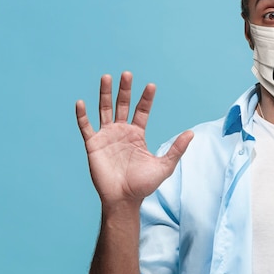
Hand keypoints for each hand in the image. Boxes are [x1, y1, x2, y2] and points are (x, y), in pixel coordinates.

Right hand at [76, 72, 193, 206]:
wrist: (124, 199)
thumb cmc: (143, 185)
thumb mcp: (164, 165)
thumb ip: (177, 149)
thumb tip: (192, 133)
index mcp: (137, 134)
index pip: (141, 110)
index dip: (146, 98)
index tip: (151, 85)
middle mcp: (121, 132)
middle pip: (122, 105)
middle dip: (125, 90)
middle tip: (127, 74)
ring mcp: (107, 136)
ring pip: (104, 110)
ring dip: (105, 94)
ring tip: (107, 77)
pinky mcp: (93, 145)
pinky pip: (86, 127)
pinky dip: (82, 115)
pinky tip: (81, 102)